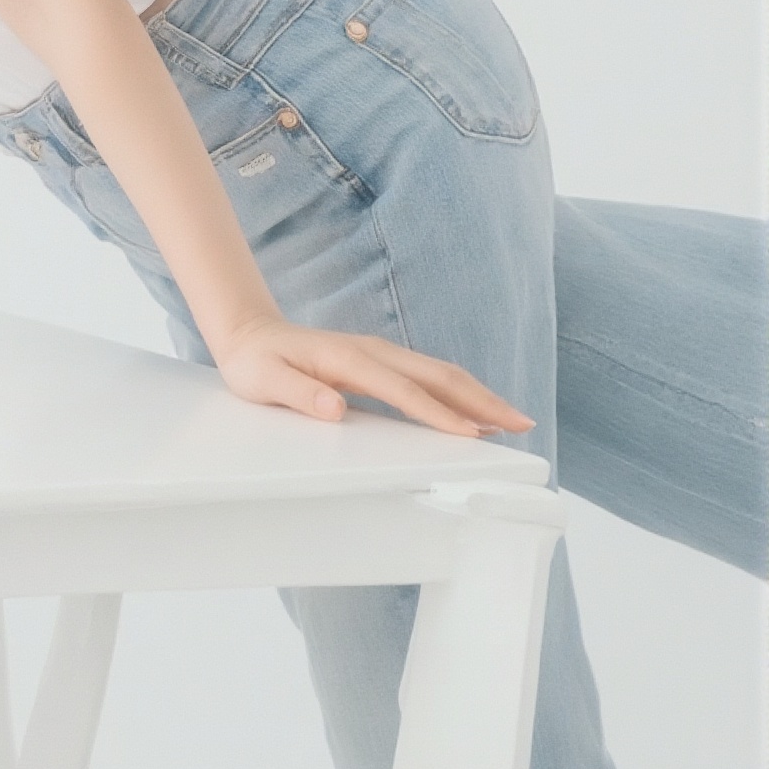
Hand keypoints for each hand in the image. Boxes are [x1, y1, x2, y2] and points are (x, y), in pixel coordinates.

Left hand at [214, 313, 533, 437]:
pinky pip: (428, 377)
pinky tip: (474, 411)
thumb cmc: (255, 361)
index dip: (438, 414)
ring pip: (440, 373)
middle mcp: (372, 351)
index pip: (404, 391)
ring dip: (479, 396)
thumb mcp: (264, 381)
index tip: (470, 435)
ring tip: (512, 420)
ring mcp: (380, 354)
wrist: (249, 333)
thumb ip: (298, 394)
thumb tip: (334, 407)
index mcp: (348, 358)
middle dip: (482, 401)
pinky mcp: (381, 362)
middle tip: (520, 424)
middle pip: (439, 375)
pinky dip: (458, 392)